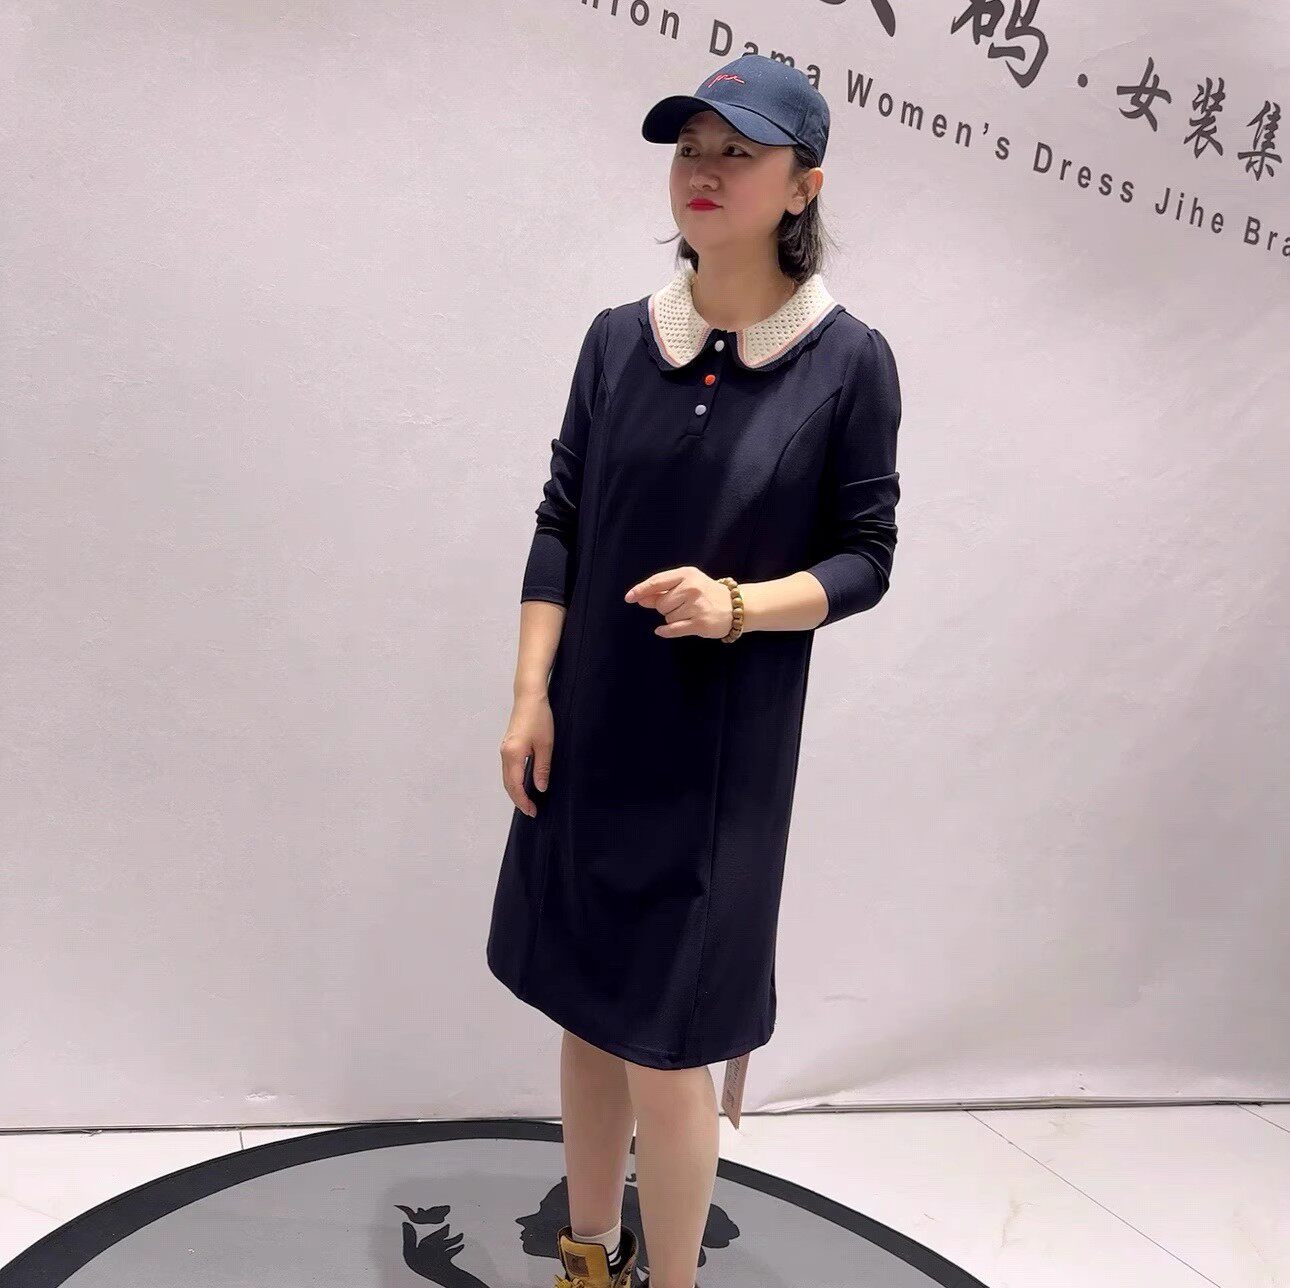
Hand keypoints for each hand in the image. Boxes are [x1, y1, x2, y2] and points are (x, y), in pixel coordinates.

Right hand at [499, 691, 553, 816]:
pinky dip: (514, 781)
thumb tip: (540, 788)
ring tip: (527, 802)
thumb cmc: (539, 718)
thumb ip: (542, 769)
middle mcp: (505, 754)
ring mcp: (504, 750)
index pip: (515, 786)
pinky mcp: (507, 746)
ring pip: (506, 778)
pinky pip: (508, 770)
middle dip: (518, 800)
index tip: (533, 812)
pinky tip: (523, 784)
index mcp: (513, 755)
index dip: (523, 801)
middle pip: (508, 784)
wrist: (529, 697)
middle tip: (531, 811)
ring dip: (515, 791)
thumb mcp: (545, 745)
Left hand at [624, 565, 733, 639]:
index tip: (629, 597)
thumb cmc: (706, 593)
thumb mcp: (687, 583)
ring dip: (673, 618)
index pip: (657, 581)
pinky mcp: (700, 623)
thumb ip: (663, 590)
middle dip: (665, 607)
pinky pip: (673, 629)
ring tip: (689, 613)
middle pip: (661, 603)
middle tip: (682, 605)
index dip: (641, 590)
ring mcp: (697, 606)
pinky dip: (665, 631)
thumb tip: (639, 598)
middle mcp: (692, 588)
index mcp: (687, 574)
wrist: (736, 606)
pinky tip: (662, 631)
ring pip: (667, 617)